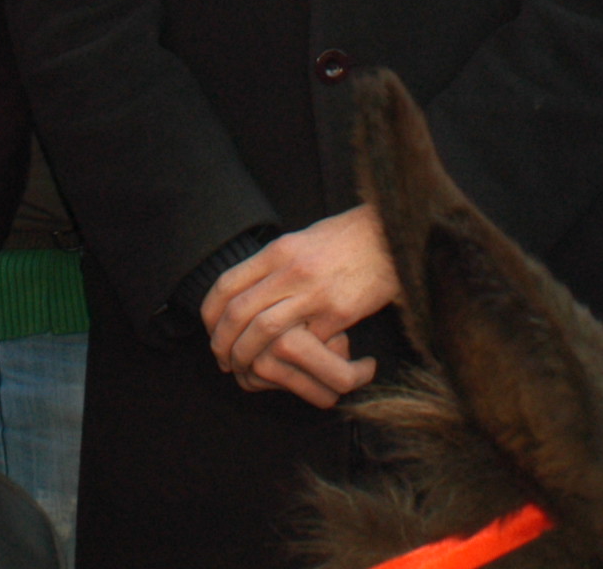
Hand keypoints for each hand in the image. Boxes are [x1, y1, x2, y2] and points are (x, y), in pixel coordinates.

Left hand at [202, 204, 395, 405]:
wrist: (392, 235)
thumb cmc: (347, 238)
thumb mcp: (302, 240)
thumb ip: (274, 264)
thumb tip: (247, 289)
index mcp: (278, 250)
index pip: (227, 285)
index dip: (211, 314)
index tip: (210, 330)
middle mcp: (291, 270)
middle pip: (239, 313)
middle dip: (223, 342)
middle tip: (222, 358)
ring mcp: (314, 293)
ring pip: (264, 331)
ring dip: (247, 355)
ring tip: (245, 367)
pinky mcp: (339, 313)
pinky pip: (305, 343)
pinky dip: (291, 358)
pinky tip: (288, 366)